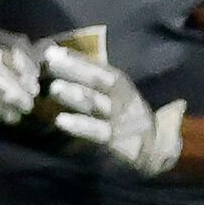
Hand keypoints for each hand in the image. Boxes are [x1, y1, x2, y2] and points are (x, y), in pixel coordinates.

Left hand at [40, 43, 184, 174]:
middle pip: (98, 81)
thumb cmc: (123, 120)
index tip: (52, 51)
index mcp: (120, 86)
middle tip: (50, 62)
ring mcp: (120, 121)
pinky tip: (61, 121)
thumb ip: (91, 83)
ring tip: (55, 88)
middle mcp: (122, 100)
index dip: (76, 59)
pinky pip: (97, 132)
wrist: (153, 153)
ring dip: (76, 95)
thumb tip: (56, 62)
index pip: (98, 68)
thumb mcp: (114, 97)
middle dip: (74, 70)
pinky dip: (80, 126)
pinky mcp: (117, 142)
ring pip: (97, 104)